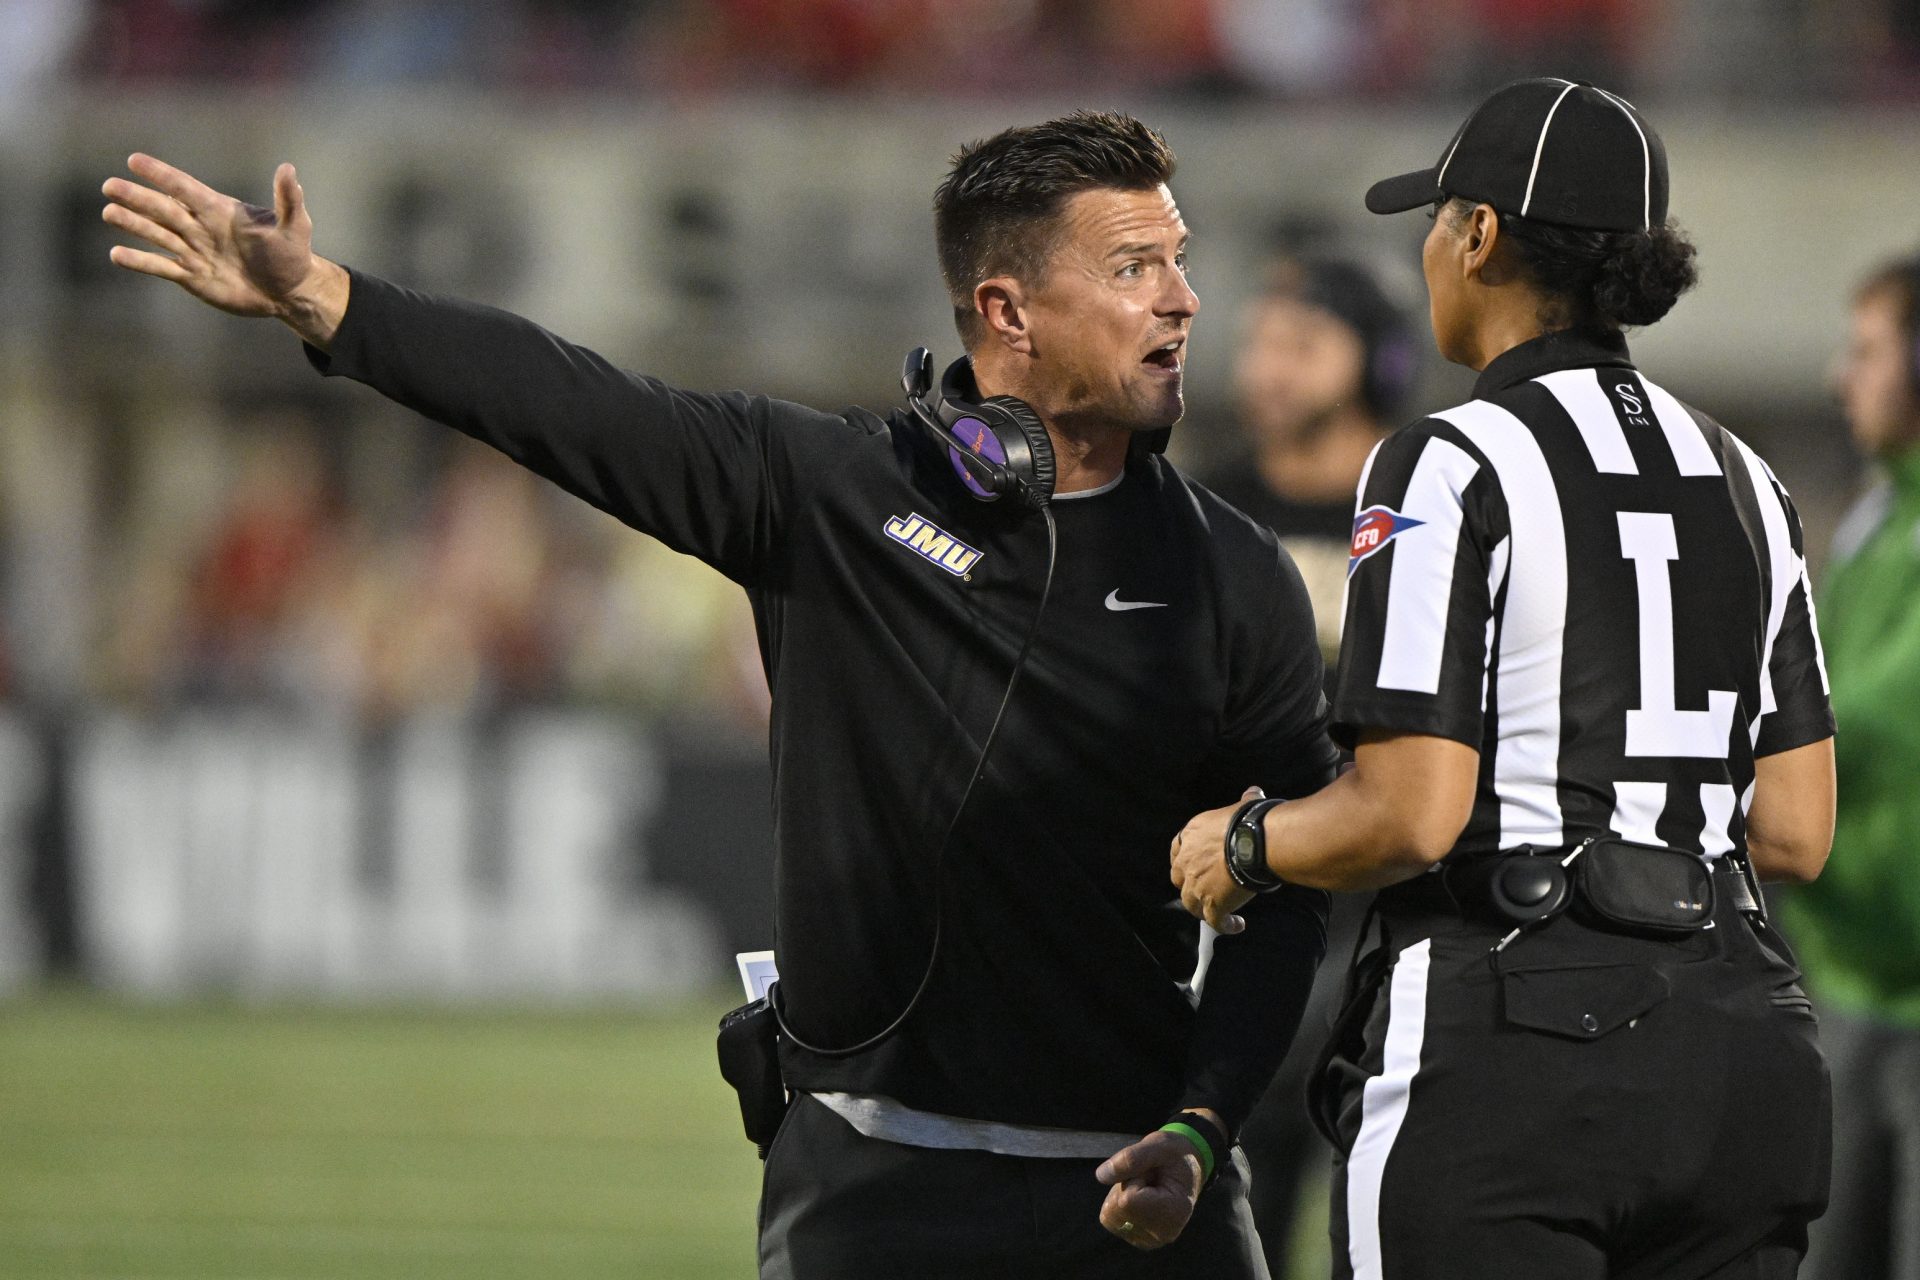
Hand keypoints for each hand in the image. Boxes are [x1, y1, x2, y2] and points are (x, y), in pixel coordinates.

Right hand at [102, 154, 347, 344]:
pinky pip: (162, 267)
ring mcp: (195, 251)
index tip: (134, 160)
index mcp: (220, 210)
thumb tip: (288, 169)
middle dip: (138, 197)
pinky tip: (116, 255)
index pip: (185, 188)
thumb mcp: (295, 226)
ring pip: (158, 234)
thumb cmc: (292, 255)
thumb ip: (288, 200)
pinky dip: (140, 262)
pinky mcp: (192, 276)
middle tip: (109, 185)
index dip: (162, 175)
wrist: (288, 291)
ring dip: (133, 224)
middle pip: (164, 209)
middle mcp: (202, 227)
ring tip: (109, 212)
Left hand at [1094, 1130, 1203, 1249]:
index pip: (1127, 1201)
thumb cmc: (1175, 1155)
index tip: (1151, 1172)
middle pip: (1116, 1210)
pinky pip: (1111, 1221)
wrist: (1187, 1169)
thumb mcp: (1158, 1145)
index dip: (1131, 1179)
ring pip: (1110, 1217)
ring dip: (1121, 1195)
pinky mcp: (1140, 1240)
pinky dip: (1120, 1205)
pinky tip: (1140, 1197)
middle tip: (1147, 1178)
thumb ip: (1131, 1158)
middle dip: (1125, 1186)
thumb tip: (1101, 1176)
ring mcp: (1151, 1240)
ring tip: (1145, 1186)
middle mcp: (1163, 1233)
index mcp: (1174, 1211)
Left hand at [1169, 785, 1258, 931]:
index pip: (1176, 851)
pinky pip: (1215, 922)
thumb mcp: (1242, 806)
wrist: (1253, 842)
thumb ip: (1244, 801)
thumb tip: (1253, 792)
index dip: (1183, 860)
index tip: (1191, 865)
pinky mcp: (1212, 905)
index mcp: (1190, 836)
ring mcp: (1197, 886)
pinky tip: (1236, 925)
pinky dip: (1225, 926)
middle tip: (1205, 889)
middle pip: (1179, 880)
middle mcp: (1187, 862)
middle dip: (1189, 886)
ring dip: (1202, 909)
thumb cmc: (1248, 821)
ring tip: (1217, 913)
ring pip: (1191, 904)